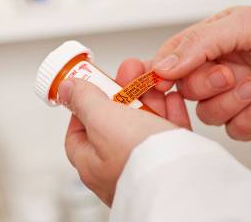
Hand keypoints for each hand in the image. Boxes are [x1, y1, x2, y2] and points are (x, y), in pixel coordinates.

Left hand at [59, 59, 190, 205]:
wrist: (182, 179)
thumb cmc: (138, 158)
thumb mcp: (102, 119)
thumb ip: (84, 100)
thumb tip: (67, 89)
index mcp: (92, 162)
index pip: (78, 131)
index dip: (85, 105)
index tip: (95, 86)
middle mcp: (117, 165)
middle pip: (115, 122)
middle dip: (124, 93)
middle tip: (132, 71)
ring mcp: (145, 163)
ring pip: (144, 124)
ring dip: (150, 99)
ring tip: (156, 79)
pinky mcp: (171, 160)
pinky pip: (168, 132)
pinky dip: (170, 112)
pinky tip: (172, 97)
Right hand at [152, 6, 250, 140]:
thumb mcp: (245, 24)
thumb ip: (199, 43)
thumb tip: (163, 65)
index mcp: (213, 44)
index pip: (172, 60)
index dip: (160, 73)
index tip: (158, 82)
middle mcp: (220, 71)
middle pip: (187, 91)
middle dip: (206, 86)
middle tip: (229, 75)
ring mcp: (234, 97)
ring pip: (207, 114)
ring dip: (230, 103)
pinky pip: (233, 130)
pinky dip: (246, 120)